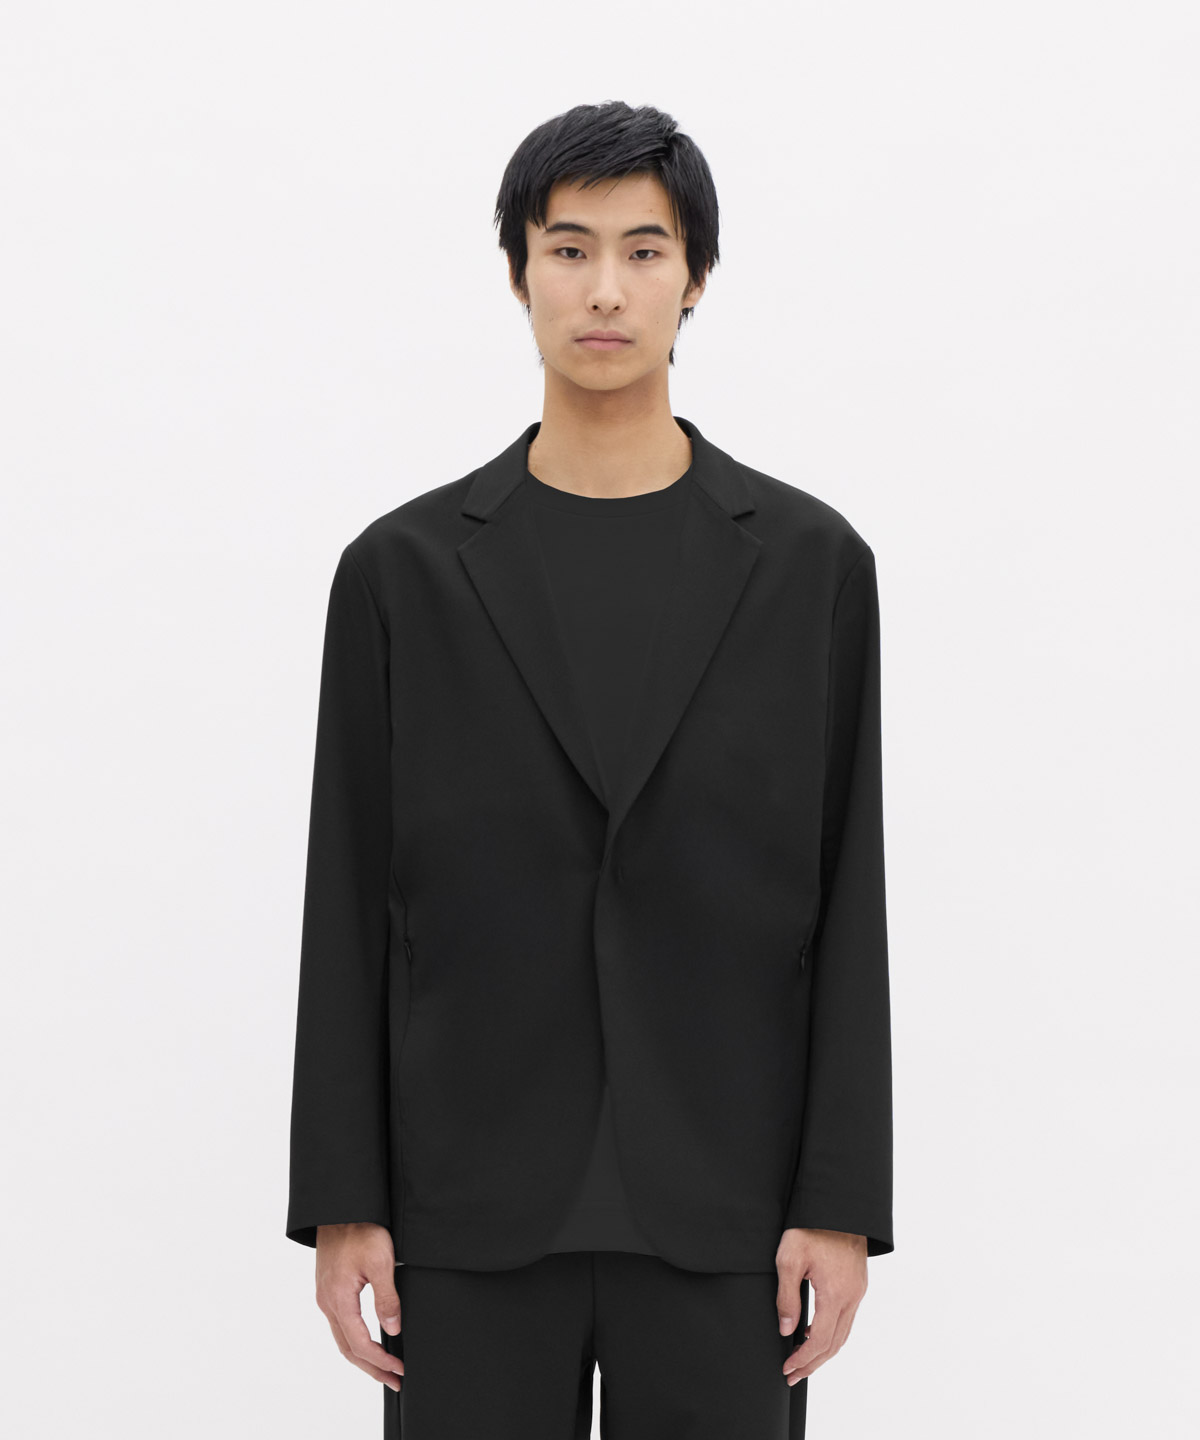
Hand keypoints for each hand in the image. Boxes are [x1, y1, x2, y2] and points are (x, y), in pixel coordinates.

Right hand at [315, 1222, 404, 1392]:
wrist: (341, 1207)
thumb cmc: (360, 1229)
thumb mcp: (381, 1262)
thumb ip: (386, 1298)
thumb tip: (393, 1328)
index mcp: (339, 1300)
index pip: (360, 1343)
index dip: (380, 1360)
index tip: (399, 1368)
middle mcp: (327, 1302)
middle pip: (348, 1349)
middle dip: (372, 1368)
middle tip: (394, 1381)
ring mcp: (325, 1296)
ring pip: (342, 1338)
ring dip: (362, 1357)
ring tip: (383, 1368)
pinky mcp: (328, 1289)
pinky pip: (340, 1324)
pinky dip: (354, 1340)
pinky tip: (366, 1341)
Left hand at [775, 1227, 867, 1384]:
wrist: (837, 1205)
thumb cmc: (811, 1227)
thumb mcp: (789, 1258)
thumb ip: (787, 1297)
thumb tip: (786, 1329)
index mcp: (836, 1294)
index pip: (820, 1340)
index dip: (803, 1358)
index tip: (787, 1368)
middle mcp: (852, 1297)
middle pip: (835, 1344)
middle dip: (813, 1363)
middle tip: (792, 1374)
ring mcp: (858, 1291)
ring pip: (844, 1333)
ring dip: (824, 1351)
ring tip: (803, 1361)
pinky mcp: (858, 1283)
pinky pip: (847, 1319)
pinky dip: (832, 1334)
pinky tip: (816, 1333)